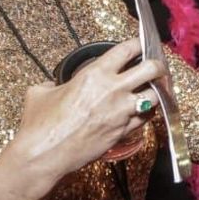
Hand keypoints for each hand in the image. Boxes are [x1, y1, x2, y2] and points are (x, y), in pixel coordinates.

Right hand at [9, 38, 164, 179]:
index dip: (139, 43)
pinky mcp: (124, 131)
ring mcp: (122, 112)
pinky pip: (146, 117)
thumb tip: (57, 85)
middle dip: (159, 65)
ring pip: (156, 95)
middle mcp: (114, 90)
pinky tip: (144, 108)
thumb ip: (56, 83)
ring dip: (157, 90)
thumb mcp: (41, 92)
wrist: (43, 156)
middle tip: (156, 66)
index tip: (142, 44)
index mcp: (95, 74)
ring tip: (154, 87)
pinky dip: (148, 111)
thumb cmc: (40, 124)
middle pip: (152, 69)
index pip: (128, 49)